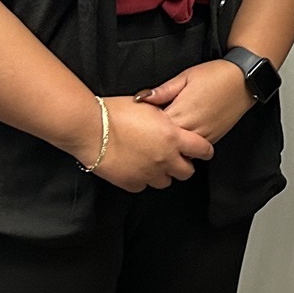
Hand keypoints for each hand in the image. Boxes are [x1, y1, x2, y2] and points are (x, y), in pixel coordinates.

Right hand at [88, 95, 214, 190]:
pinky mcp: (132, 183)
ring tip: (151, 162)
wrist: (90, 129)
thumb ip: (164, 118)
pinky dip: (142, 179)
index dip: (203, 150)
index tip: (201, 151)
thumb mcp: (147, 107)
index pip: (203, 150)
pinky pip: (143, 186)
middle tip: (174, 157)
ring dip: (162, 173)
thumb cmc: (114, 113)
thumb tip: (170, 120)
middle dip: (182, 165)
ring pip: (166, 181)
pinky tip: (134, 167)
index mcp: (173, 137)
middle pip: (187, 171)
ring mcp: (149, 173)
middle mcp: (165, 158)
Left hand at [132, 59, 256, 143]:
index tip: (138, 122)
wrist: (244, 81)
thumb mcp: (185, 76)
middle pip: (165, 142)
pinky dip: (185, 146)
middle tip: (143, 134)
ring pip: (180, 149)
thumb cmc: (216, 75)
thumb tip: (141, 98)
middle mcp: (192, 127)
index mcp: (181, 111)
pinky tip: (180, 138)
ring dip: (170, 145)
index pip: (154, 126)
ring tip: (160, 139)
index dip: (144, 125)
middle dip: (154, 139)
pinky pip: (194, 149)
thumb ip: (163, 90)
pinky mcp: (213, 138)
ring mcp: (203, 135)